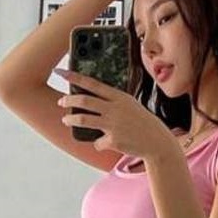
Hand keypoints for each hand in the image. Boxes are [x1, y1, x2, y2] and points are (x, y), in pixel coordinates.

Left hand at [54, 67, 173, 160]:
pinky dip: (99, 144)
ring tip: (66, 120)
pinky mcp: (113, 140)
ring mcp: (113, 124)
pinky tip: (106, 144)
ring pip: (84, 120)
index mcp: (119, 97)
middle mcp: (114, 109)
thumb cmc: (142, 123)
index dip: (76, 78)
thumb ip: (113, 102)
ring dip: (72, 120)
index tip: (62, 73)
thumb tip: (94, 102)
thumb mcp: (130, 105)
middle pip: (84, 101)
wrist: (156, 142)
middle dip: (69, 100)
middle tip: (61, 101)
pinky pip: (98, 142)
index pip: (93, 84)